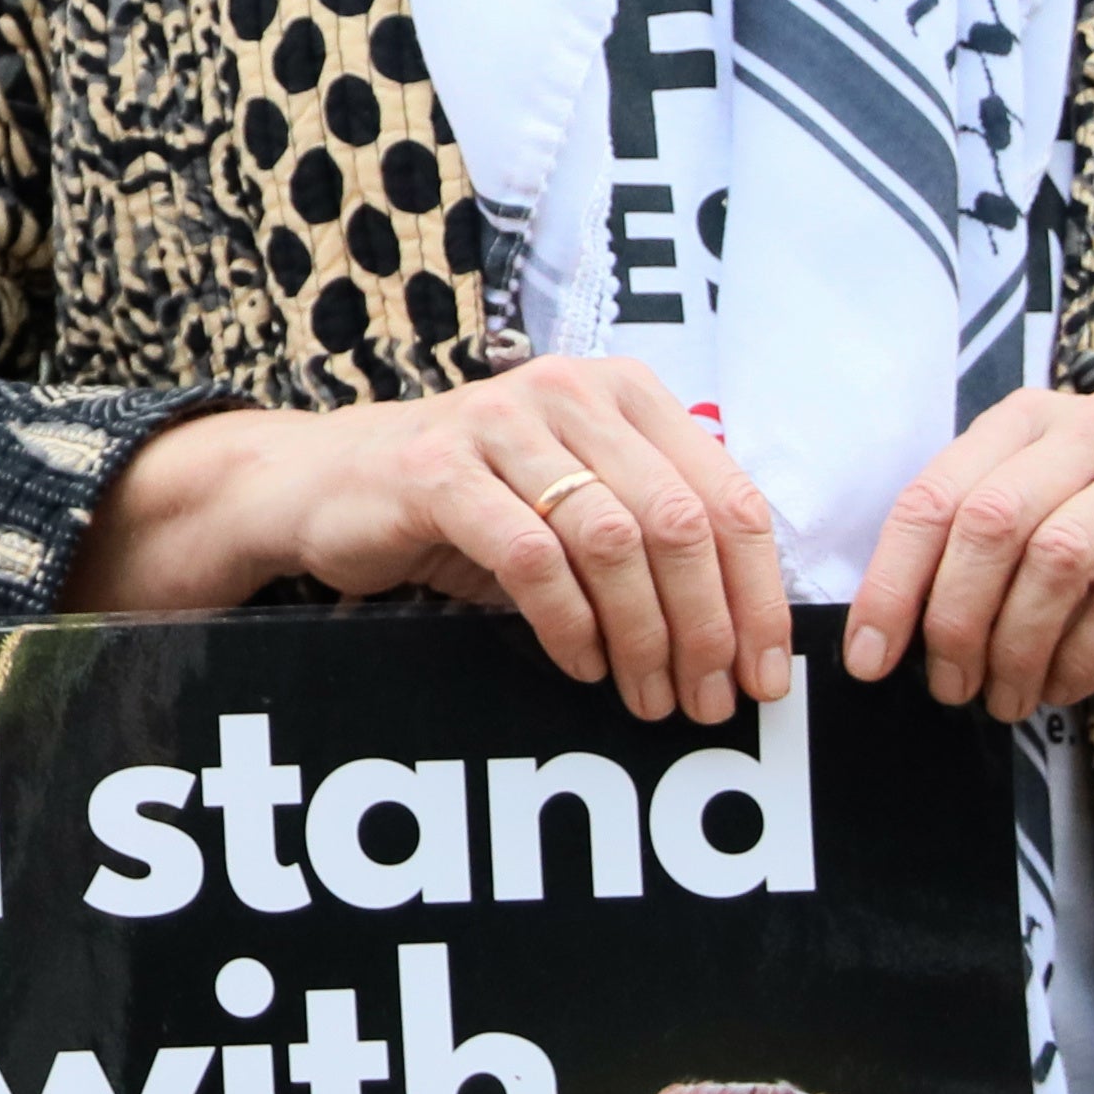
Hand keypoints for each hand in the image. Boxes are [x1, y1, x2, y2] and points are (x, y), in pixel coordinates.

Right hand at [71, 359, 792, 725]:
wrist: (323, 484)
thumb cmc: (468, 506)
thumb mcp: (574, 504)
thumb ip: (653, 535)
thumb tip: (751, 634)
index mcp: (625, 391)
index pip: (729, 497)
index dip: (760, 596)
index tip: (769, 675)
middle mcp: (570, 390)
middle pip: (680, 522)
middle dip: (708, 629)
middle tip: (710, 704)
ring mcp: (500, 423)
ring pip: (613, 541)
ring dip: (644, 637)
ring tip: (649, 698)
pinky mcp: (438, 469)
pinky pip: (531, 559)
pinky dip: (568, 625)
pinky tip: (580, 666)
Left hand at [845, 388, 1093, 721]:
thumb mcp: (1042, 532)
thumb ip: (971, 556)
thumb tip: (884, 636)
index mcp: (1027, 421)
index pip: (934, 498)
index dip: (892, 584)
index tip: (870, 658)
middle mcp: (1091, 426)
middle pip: (991, 525)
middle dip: (957, 621)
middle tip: (950, 686)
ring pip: (1057, 559)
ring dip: (1019, 645)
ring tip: (1006, 695)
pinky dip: (1084, 656)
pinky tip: (1066, 685)